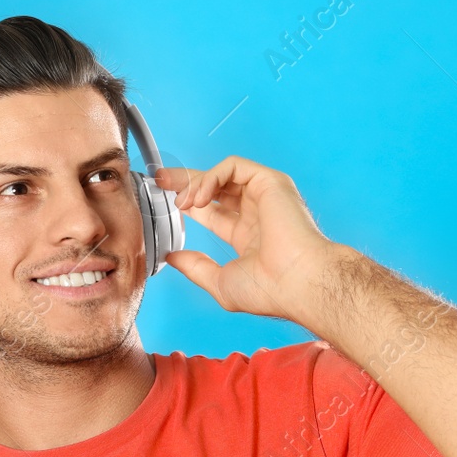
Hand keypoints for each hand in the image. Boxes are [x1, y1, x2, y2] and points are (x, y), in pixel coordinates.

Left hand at [156, 156, 343, 323]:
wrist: (297, 282)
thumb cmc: (269, 290)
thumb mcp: (220, 281)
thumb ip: (196, 267)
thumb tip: (173, 257)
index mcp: (247, 235)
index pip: (212, 211)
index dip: (188, 203)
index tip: (164, 199)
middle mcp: (256, 213)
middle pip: (215, 188)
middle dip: (185, 182)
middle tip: (160, 181)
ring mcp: (264, 196)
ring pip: (223, 174)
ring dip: (196, 182)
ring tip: (181, 201)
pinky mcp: (270, 182)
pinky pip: (234, 166)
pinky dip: (211, 177)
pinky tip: (199, 198)